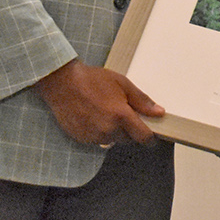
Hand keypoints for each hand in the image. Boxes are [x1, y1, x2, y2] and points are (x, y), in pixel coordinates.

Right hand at [34, 59, 163, 146]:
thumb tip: (158, 112)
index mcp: (121, 116)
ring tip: (103, 112)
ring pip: (112, 140)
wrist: (61, 82)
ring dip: (112, 131)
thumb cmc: (91, 79)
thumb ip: (141, 101)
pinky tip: (91, 116)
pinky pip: (97, 140)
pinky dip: (97, 132)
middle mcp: (108, 129)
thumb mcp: (121, 83)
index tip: (150, 134)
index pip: (143, 137)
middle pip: (128, 139)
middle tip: (119, 112)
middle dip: (128, 129)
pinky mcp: (82, 138)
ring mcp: (94, 136)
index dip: (149, 137)